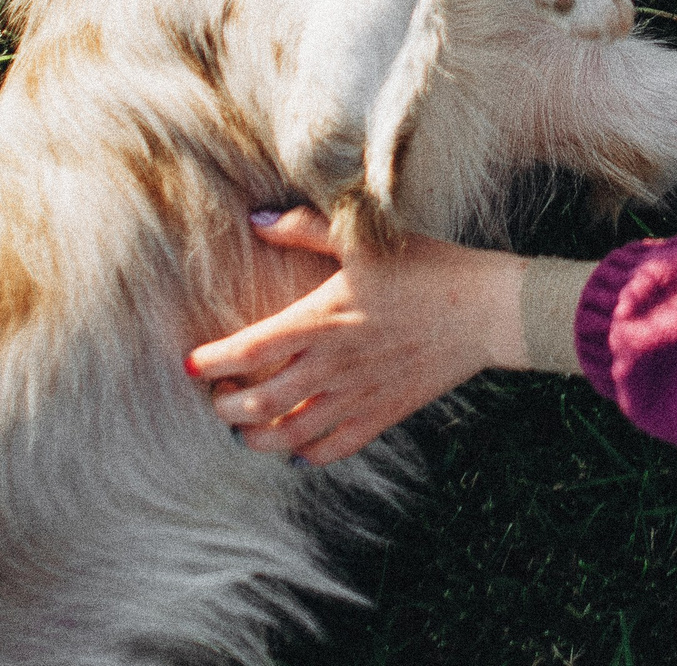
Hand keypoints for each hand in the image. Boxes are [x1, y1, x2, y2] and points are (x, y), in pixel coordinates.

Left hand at [186, 207, 527, 465]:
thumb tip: (256, 220)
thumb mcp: (361, 237)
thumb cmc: (424, 267)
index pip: (246, 352)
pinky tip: (294, 449)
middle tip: (216, 399)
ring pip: (289, 436)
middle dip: (225, 408)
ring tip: (243, 430)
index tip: (191, 364)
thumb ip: (303, 228)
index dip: (209, 364)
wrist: (486, 309)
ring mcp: (357, 395)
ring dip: (256, 439)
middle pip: (257, 403)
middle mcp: (331, 365)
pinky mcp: (383, 414)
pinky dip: (306, 455)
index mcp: (320, 320)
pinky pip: (334, 449)